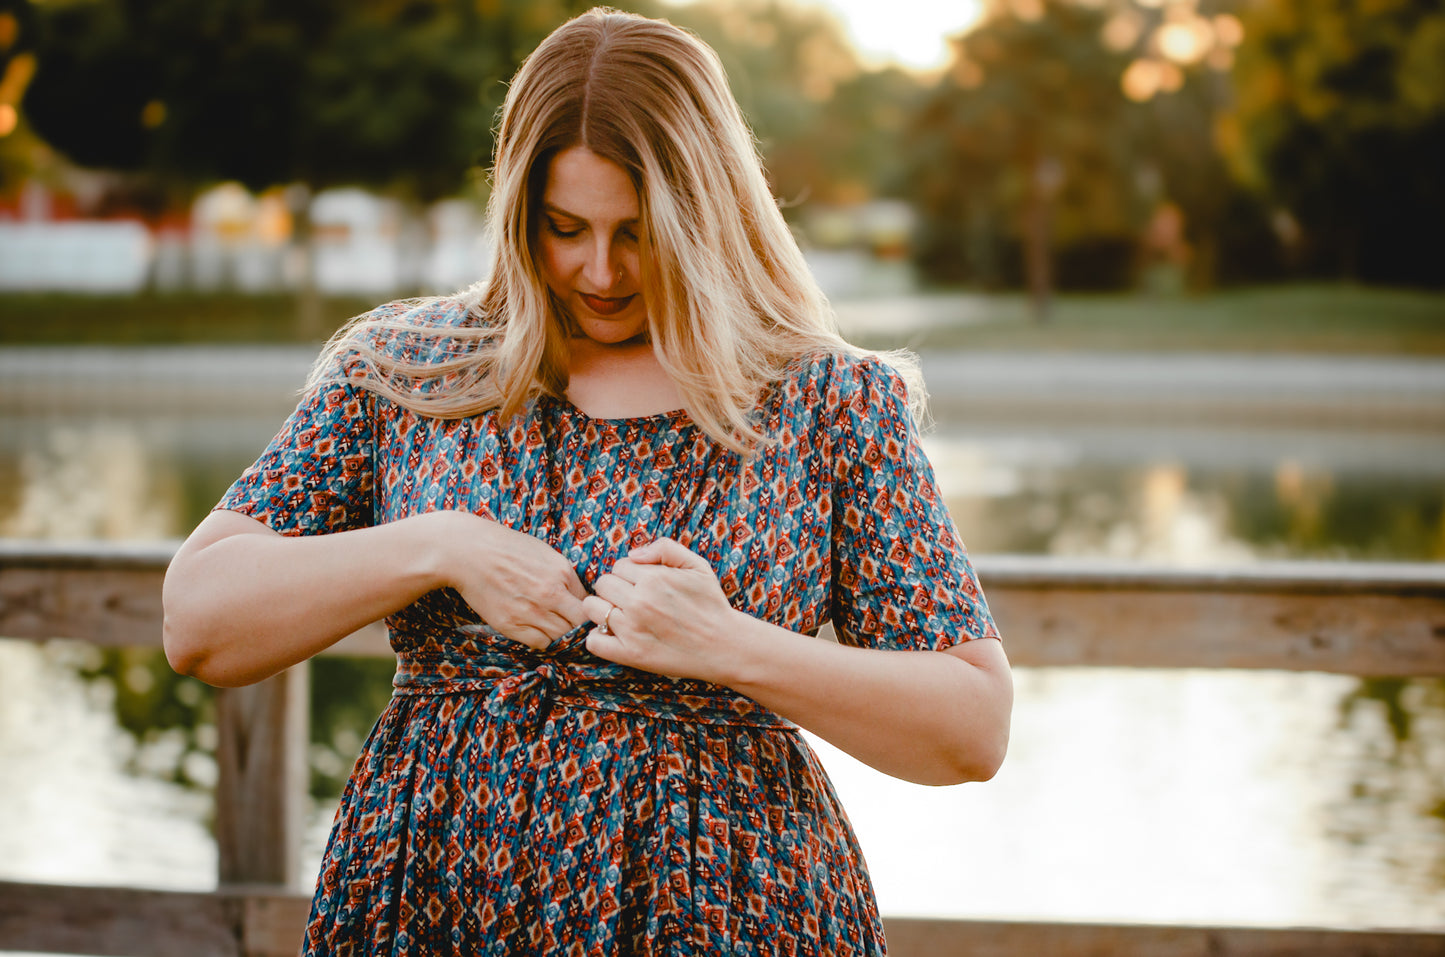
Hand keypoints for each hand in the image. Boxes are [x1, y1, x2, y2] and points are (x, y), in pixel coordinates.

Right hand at [423, 510, 587, 649]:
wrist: (468, 553)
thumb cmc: (507, 548)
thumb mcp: (544, 553)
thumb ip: (564, 576)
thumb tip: (580, 597)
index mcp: (562, 573)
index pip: (589, 603)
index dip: (589, 611)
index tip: (584, 615)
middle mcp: (551, 594)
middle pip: (581, 624)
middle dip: (582, 628)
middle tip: (576, 629)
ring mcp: (531, 612)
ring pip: (562, 637)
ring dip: (563, 636)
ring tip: (557, 631)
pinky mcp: (512, 625)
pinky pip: (540, 643)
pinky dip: (544, 641)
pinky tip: (540, 631)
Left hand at [584, 537, 739, 680]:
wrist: (724, 646)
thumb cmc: (710, 604)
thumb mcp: (697, 566)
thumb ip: (665, 548)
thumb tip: (633, 554)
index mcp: (654, 578)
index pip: (618, 565)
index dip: (629, 574)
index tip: (643, 585)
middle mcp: (640, 602)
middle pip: (603, 584)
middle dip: (615, 589)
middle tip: (634, 601)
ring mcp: (632, 629)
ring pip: (592, 608)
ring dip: (603, 610)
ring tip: (623, 616)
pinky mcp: (629, 655)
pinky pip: (593, 641)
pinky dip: (599, 638)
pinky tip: (615, 636)